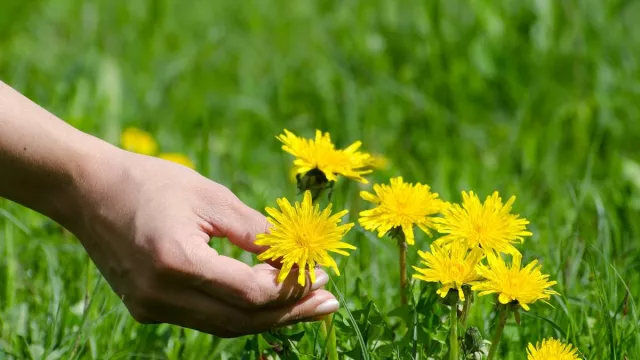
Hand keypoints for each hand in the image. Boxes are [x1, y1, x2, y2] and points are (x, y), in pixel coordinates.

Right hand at [68, 150, 338, 336]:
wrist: (87, 191)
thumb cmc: (150, 182)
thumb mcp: (210, 196)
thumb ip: (255, 231)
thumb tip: (295, 256)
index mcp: (177, 262)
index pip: (250, 293)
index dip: (290, 287)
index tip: (319, 273)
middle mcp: (162, 295)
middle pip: (242, 320)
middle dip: (290, 312)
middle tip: (330, 302)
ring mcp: (151, 307)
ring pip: (225, 325)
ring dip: (269, 317)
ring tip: (307, 304)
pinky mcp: (148, 308)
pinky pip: (205, 318)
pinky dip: (239, 311)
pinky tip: (266, 299)